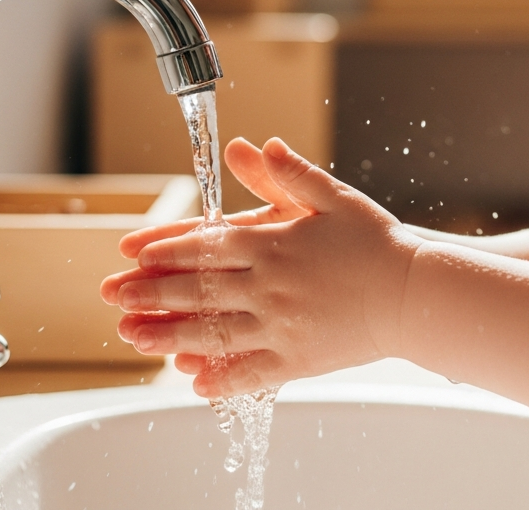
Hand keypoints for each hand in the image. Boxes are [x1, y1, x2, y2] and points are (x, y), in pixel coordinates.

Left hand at [102, 138, 420, 397]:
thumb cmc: (376, 242)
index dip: (164, 248)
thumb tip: (249, 146)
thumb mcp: (333, 197)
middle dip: (150, 292)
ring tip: (134, 338)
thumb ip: (288, 173)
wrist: (414, 293)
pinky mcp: (298, 361)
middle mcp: (270, 286)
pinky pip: (250, 374)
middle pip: (198, 290)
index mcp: (275, 244)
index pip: (206, 245)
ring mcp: (281, 327)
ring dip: (168, 335)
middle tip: (114, 296)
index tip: (131, 253)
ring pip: (212, 332)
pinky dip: (220, 379)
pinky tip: (194, 382)